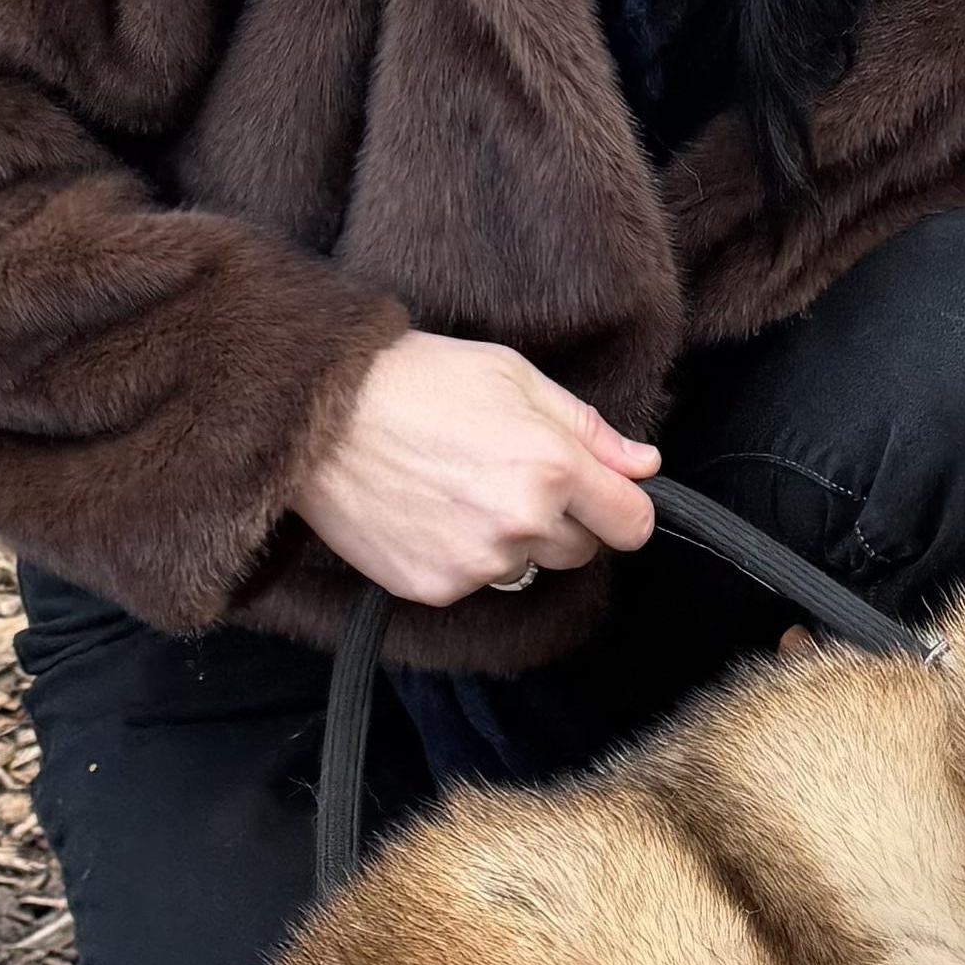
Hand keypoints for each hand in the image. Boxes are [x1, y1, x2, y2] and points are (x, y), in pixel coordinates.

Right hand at [292, 328, 657, 607]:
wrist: (319, 410)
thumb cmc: (417, 379)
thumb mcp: (514, 376)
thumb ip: (588, 429)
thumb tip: (645, 466)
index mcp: (554, 468)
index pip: (633, 525)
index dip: (621, 509)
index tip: (601, 497)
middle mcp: (523, 524)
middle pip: (580, 551)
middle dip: (560, 520)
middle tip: (506, 475)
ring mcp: (477, 563)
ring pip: (524, 568)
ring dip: (508, 540)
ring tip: (456, 488)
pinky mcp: (435, 588)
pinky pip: (473, 583)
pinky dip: (460, 556)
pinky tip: (427, 511)